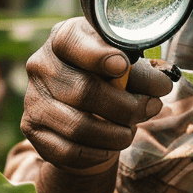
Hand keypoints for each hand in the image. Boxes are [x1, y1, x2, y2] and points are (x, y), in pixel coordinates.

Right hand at [20, 17, 172, 174]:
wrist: (82, 106)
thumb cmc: (108, 76)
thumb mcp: (124, 64)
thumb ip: (139, 71)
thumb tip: (160, 85)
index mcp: (63, 38)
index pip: (72, 42)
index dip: (98, 56)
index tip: (123, 66)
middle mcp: (41, 65)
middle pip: (84, 90)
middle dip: (126, 105)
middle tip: (151, 107)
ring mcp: (33, 98)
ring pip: (78, 126)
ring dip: (115, 134)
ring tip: (131, 131)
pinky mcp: (32, 129)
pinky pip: (67, 151)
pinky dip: (96, 153)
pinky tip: (109, 147)